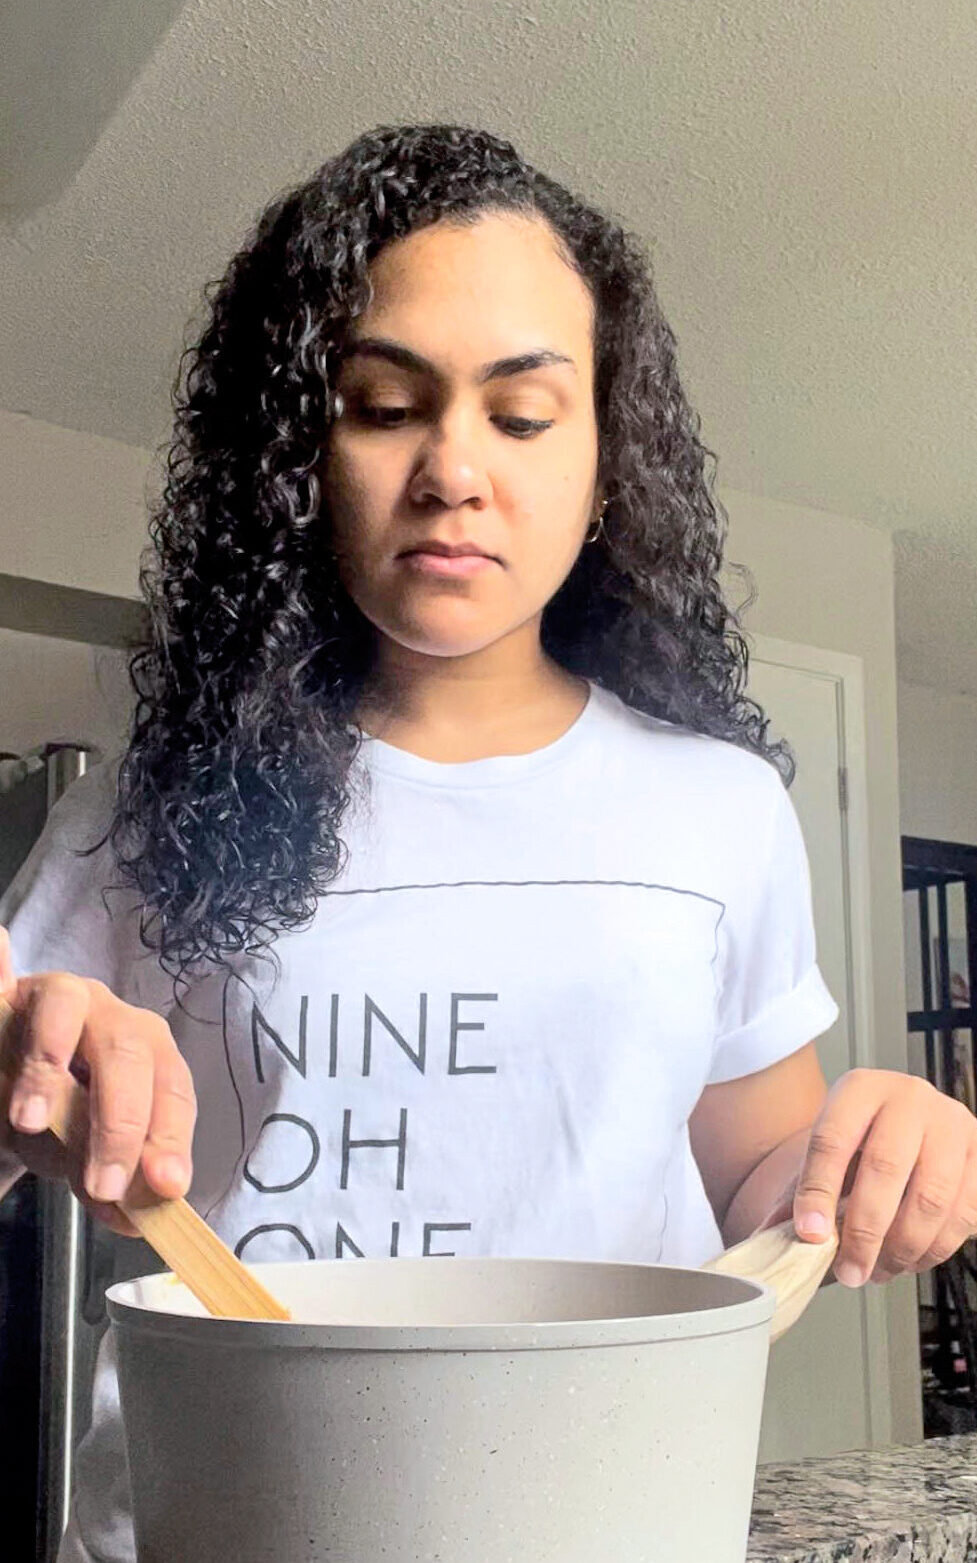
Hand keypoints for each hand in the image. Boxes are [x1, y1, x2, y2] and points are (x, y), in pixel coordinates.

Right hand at [0, 924, 195, 1235]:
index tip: (165, 1186)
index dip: (171, 1139)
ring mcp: (63, 996)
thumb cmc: (57, 1120)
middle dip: (120, 1125)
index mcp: (151, 1058)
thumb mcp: (83, 1158)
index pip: (174, 1091)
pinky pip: (4, 979)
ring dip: (48, 1070)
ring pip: (68, 1011)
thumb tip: (137, 1218)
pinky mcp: (15, 993)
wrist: (7, 1090)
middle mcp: (114, 1017)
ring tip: (29, 1123)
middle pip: (130, 1054)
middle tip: (102, 1184)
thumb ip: (109, 1183)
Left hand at [756, 1067, 976, 1286]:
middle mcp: (909, 1097)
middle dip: (864, 1231)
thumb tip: (773, 1237)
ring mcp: (951, 1123)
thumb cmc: (860, 1139)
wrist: (902, 1120)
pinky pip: (963, 1213)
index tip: (810, 1235)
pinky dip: (935, 1248)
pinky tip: (909, 1260)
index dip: (819, 1191)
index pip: (832, 1140)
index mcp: (859, 1089)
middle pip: (885, 1168)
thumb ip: (800, 1192)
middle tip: (848, 1271)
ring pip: (930, 1196)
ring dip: (902, 1247)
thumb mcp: (824, 1153)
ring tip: (877, 1270)